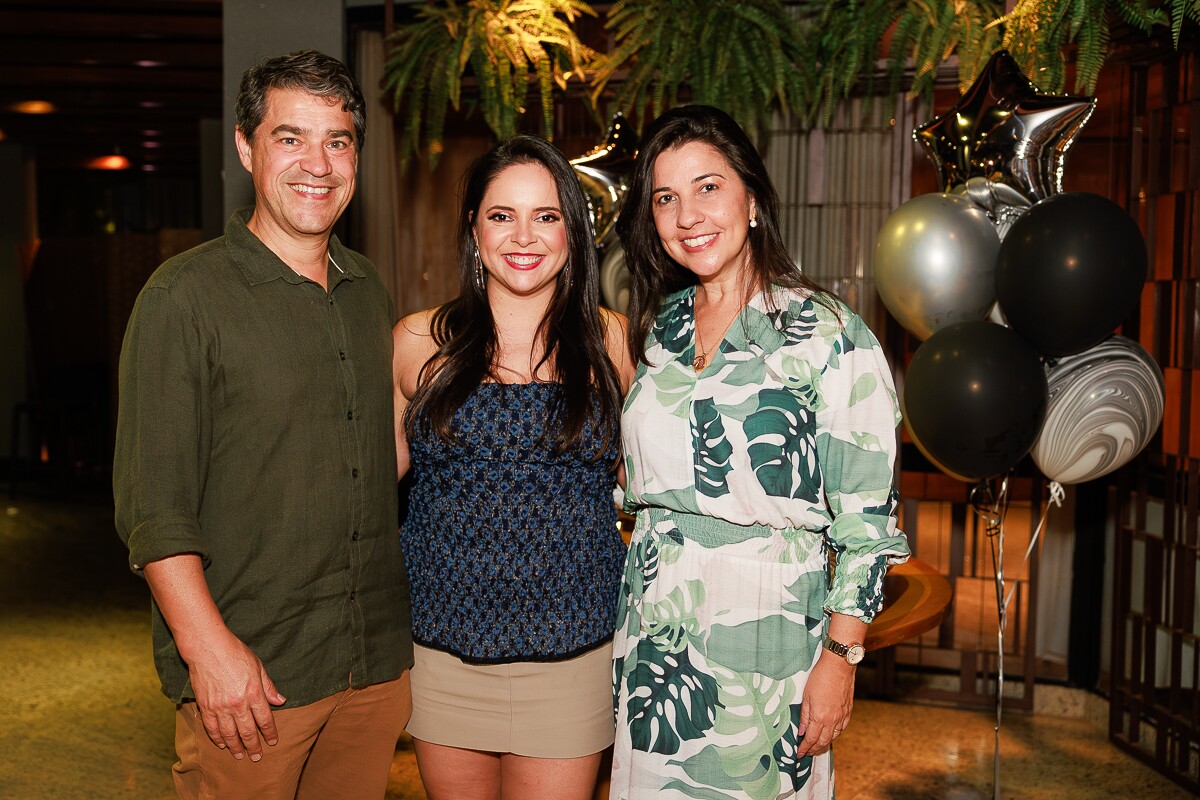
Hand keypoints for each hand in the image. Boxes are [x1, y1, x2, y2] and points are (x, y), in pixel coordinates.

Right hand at [186, 631, 286, 761]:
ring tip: (240, 755)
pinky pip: (212, 728)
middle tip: (257, 757)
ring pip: (229, 734)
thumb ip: (268, 686)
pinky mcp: (205, 706)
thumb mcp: (258, 667)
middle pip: (248, 731)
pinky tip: (222, 744)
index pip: (265, 719)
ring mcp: (220, 707)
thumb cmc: (235, 653)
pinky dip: (217, 738)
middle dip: (254, 746)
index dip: (270, 732)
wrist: (208, 647)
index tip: (273, 741)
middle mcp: (237, 704)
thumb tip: (280, 701)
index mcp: (253, 693)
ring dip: (236, 747)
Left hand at [795, 649, 854, 756]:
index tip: (799, 754)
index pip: (810, 739)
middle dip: (814, 749)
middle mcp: (832, 720)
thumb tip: (801, 731)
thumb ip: (804, 716)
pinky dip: (835, 735)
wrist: (839, 666)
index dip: (804, 748)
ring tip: (817, 746)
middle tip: (807, 753)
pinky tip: (831, 734)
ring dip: (825, 744)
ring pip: (834, 737)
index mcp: (820, 717)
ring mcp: (842, 716)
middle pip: (823, 741)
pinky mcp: (848, 711)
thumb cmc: (820, 677)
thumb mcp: (806, 696)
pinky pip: (842, 728)